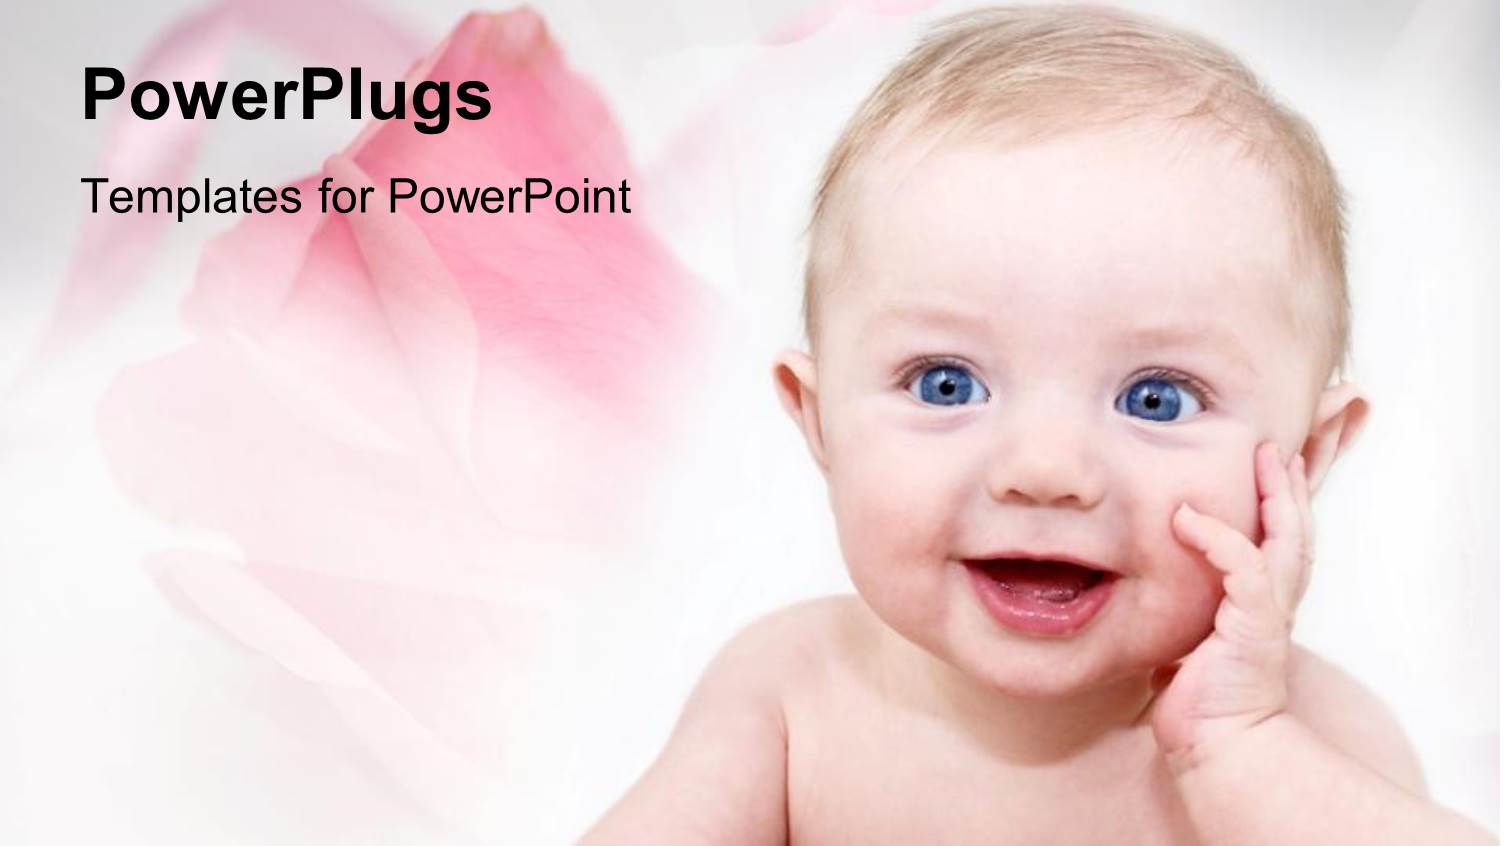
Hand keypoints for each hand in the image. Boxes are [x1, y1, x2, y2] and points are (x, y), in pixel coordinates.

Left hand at [1150, 441, 1313, 770]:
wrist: (1219, 747)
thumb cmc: (1201, 704)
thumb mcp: (1187, 646)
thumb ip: (1183, 617)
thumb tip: (1149, 600)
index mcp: (1260, 607)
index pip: (1276, 544)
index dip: (1277, 505)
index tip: (1270, 467)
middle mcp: (1274, 604)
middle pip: (1295, 531)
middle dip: (1289, 486)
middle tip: (1277, 447)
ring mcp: (1269, 612)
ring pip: (1285, 539)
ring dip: (1275, 495)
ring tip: (1266, 458)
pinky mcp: (1256, 623)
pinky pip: (1242, 565)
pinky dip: (1216, 537)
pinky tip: (1187, 518)